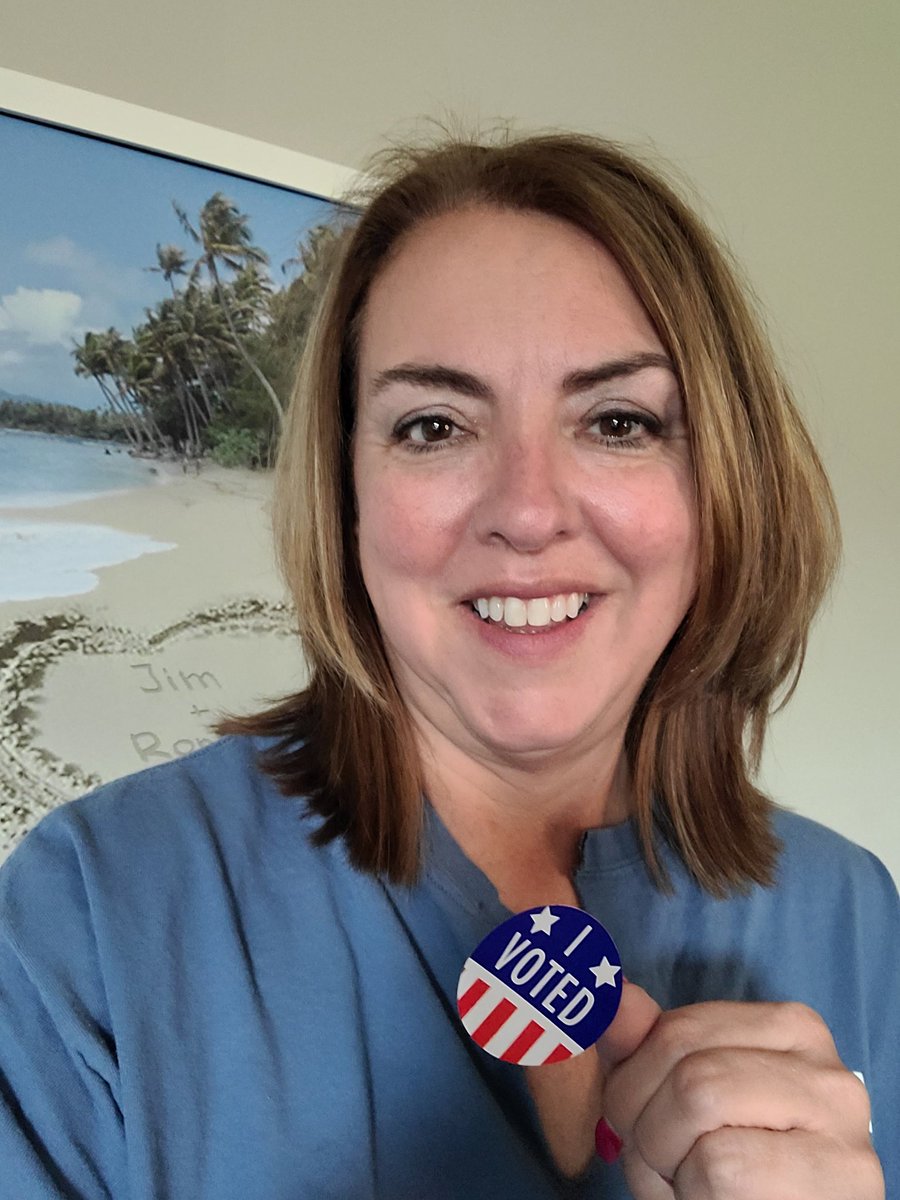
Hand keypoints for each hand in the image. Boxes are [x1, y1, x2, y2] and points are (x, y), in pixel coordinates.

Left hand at [598, 984, 883, 1198]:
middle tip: (660, 1165)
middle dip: (643, 1126)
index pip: (677, 1029)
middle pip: (687, 1067)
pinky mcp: (843, 1178)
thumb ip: (648, 1049)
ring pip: (700, 1099)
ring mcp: (842, 1123)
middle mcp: (825, 1067)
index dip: (632, 1084)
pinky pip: (720, 1167)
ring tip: (686, 1185)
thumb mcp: (681, 1104)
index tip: (641, 1124)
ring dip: (663, 1160)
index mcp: (791, 1031)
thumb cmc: (731, 1178)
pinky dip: (693, 1193)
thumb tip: (616, 997)